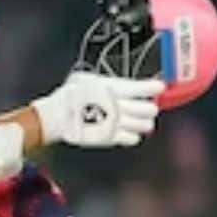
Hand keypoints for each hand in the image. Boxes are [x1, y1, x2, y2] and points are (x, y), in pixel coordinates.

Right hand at [31, 72, 163, 147]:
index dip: (155, 87)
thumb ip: (105, 81)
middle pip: (149, 109)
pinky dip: (132, 135)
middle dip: (150, 107)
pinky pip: (133, 139)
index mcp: (114, 88)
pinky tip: (127, 131)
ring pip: (145, 125)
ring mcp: (116, 123)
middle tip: (146, 105)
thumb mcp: (86, 78)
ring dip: (144, 122)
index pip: (145, 88)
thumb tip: (115, 82)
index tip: (159, 87)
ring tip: (138, 120)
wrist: (56, 117)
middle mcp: (119, 106)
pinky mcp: (111, 138)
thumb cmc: (69, 95)